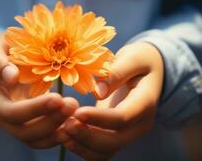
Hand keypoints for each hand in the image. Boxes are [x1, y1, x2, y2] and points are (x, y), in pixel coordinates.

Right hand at [0, 32, 78, 147]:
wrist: (4, 57)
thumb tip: (11, 77)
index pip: (10, 113)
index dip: (34, 109)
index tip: (58, 98)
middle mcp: (1, 116)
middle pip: (24, 132)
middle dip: (50, 122)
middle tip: (73, 105)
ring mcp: (15, 122)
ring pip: (35, 139)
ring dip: (57, 132)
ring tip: (78, 117)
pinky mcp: (29, 122)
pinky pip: (43, 136)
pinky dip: (58, 133)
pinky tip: (74, 121)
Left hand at [62, 42, 163, 159]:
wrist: (147, 71)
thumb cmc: (139, 60)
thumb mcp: (133, 58)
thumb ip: (117, 72)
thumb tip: (98, 92)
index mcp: (146, 102)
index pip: (123, 117)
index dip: (99, 118)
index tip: (77, 113)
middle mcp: (139, 123)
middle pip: (115, 141)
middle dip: (88, 136)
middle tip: (65, 124)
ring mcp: (128, 132)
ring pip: (106, 151)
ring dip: (82, 146)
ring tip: (62, 132)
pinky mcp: (116, 134)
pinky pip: (99, 151)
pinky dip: (82, 148)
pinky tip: (65, 136)